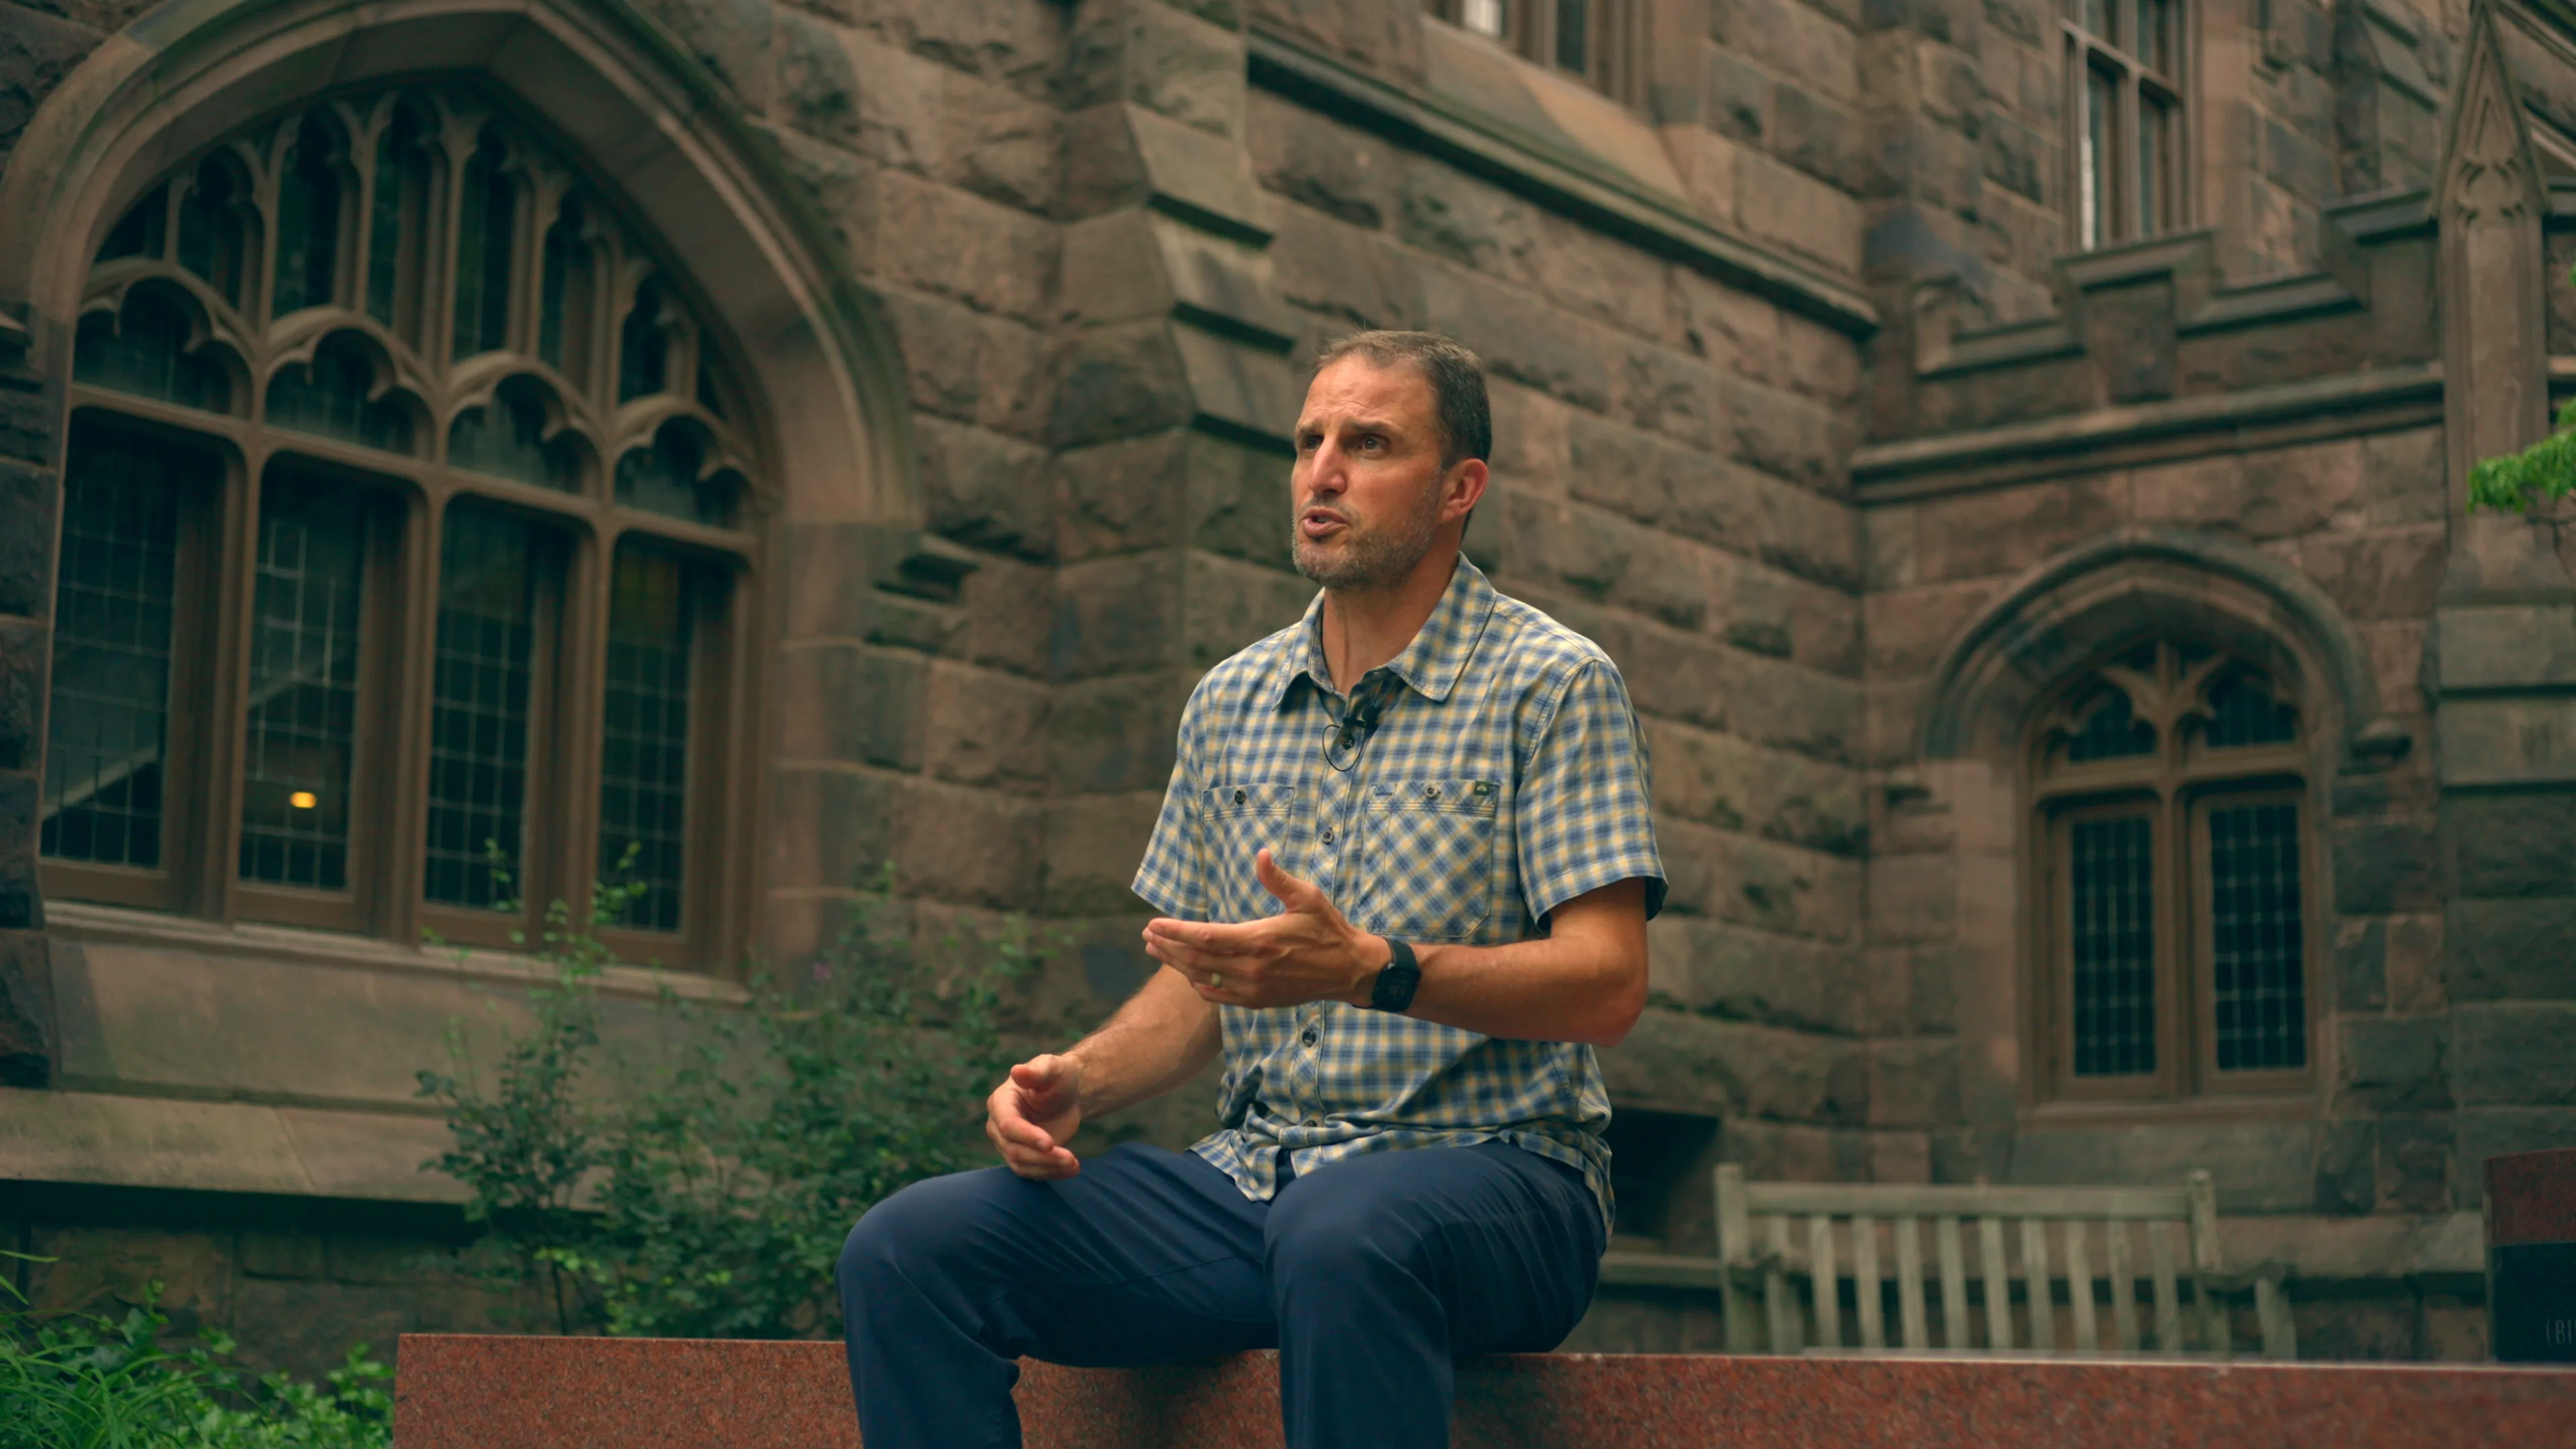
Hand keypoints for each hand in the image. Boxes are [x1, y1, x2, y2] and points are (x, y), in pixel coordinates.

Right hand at [986, 1053, 1082, 1178]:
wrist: (1066, 1095)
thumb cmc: (1057, 1077)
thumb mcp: (1051, 1068)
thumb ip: (1036, 1070)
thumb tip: (1017, 1071)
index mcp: (1000, 1102)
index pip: (1007, 1125)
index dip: (1027, 1136)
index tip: (1050, 1143)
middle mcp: (998, 1126)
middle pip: (1013, 1150)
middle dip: (1042, 1157)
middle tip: (1070, 1159)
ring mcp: (1009, 1144)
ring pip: (1021, 1165)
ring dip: (1048, 1168)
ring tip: (1074, 1164)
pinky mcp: (1023, 1157)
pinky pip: (1032, 1172)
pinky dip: (1051, 1174)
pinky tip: (1071, 1169)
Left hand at [1142, 849, 1384, 1009]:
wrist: (1348, 970)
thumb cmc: (1328, 929)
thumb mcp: (1307, 898)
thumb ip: (1278, 879)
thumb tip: (1261, 854)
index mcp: (1259, 939)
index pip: (1204, 937)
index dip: (1174, 931)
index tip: (1154, 924)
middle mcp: (1252, 968)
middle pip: (1196, 959)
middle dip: (1167, 947)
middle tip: (1147, 936)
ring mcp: (1253, 988)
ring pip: (1203, 978)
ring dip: (1176, 965)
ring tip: (1156, 951)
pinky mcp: (1258, 1001)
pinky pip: (1219, 996)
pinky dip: (1199, 984)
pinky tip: (1188, 975)